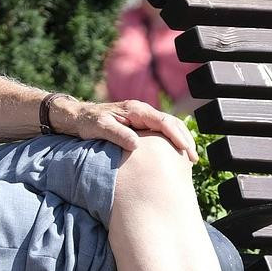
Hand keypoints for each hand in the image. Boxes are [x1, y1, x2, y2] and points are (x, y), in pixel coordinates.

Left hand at [56, 97, 197, 161]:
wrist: (77, 117)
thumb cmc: (87, 123)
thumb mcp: (100, 128)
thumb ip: (117, 134)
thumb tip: (137, 145)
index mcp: (136, 110)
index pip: (164, 122)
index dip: (177, 136)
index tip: (186, 150)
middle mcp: (142, 112)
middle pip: (172, 123)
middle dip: (185, 140)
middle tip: (194, 159)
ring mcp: (142, 118)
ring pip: (169, 127)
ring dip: (181, 140)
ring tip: (190, 159)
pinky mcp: (140, 125)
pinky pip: (161, 132)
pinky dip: (171, 142)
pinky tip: (175, 155)